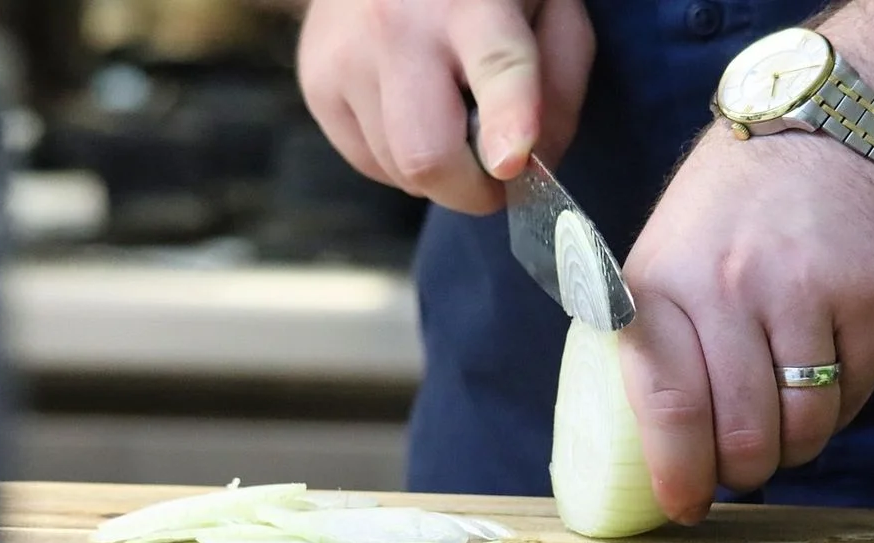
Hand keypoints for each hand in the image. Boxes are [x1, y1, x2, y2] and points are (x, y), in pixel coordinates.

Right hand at [295, 0, 594, 213]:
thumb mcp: (549, 15)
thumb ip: (559, 91)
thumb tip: (533, 169)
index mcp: (472, 2)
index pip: (497, 65)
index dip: (508, 120)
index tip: (509, 162)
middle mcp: (398, 28)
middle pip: (427, 155)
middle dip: (471, 192)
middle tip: (495, 177)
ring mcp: (345, 58)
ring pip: (400, 172)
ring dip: (438, 170)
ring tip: (447, 115)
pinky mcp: (315, 83)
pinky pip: (370, 163)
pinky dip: (401, 158)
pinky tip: (411, 110)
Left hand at [618, 123, 873, 524]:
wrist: (823, 134)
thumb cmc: (730, 214)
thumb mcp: (664, 258)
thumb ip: (657, 342)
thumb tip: (662, 448)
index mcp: (662, 283)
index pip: (666, 403)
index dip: (679, 471)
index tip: (686, 504)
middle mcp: (731, 287)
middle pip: (742, 432)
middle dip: (742, 470)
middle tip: (742, 464)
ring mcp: (808, 291)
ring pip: (805, 426)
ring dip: (794, 446)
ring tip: (784, 421)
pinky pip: (856, 397)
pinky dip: (838, 408)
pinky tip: (825, 373)